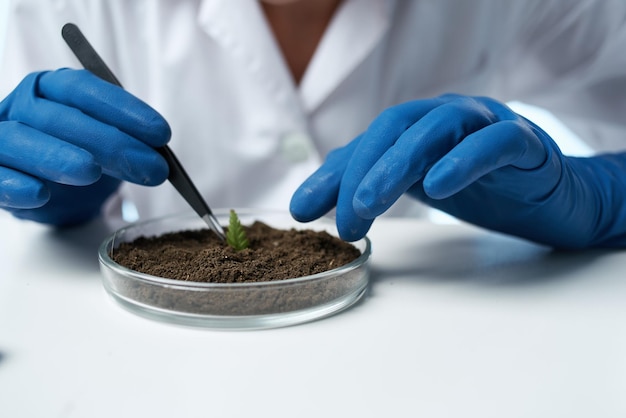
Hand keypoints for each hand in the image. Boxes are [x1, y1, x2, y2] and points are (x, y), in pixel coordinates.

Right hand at [0, 69, 169, 224]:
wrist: (42, 190)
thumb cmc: (75, 156)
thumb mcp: (106, 145)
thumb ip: (128, 142)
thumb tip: (159, 154)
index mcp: (52, 89)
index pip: (84, 89)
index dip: (123, 109)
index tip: (161, 133)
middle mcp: (23, 106)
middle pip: (60, 117)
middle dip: (110, 141)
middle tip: (149, 165)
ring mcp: (1, 137)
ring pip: (19, 139)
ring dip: (55, 155)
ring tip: (89, 171)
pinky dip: (13, 183)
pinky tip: (39, 193)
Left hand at [291, 94, 625, 247]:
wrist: (558, 199)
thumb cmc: (487, 189)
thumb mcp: (422, 187)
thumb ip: (379, 185)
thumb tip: (324, 202)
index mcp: (420, 129)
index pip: (368, 144)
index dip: (332, 175)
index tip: (303, 211)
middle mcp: (447, 117)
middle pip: (394, 128)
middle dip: (361, 171)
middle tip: (344, 216)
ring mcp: (485, 123)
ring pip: (435, 128)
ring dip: (397, 164)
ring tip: (370, 204)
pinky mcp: (525, 141)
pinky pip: (493, 141)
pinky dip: (464, 159)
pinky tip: (438, 186)